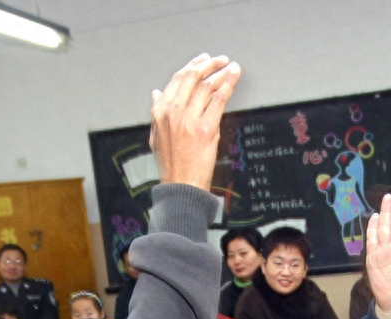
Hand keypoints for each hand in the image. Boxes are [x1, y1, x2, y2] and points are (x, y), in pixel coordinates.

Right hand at [149, 54, 241, 189]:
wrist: (180, 187)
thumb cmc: (170, 164)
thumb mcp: (156, 136)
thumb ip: (156, 112)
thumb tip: (156, 92)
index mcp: (159, 112)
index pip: (177, 80)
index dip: (192, 66)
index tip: (203, 60)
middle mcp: (172, 113)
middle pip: (192, 77)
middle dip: (208, 64)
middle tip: (220, 60)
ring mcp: (189, 120)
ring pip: (207, 86)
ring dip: (221, 73)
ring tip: (231, 67)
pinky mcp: (206, 129)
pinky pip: (219, 99)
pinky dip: (228, 84)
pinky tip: (234, 76)